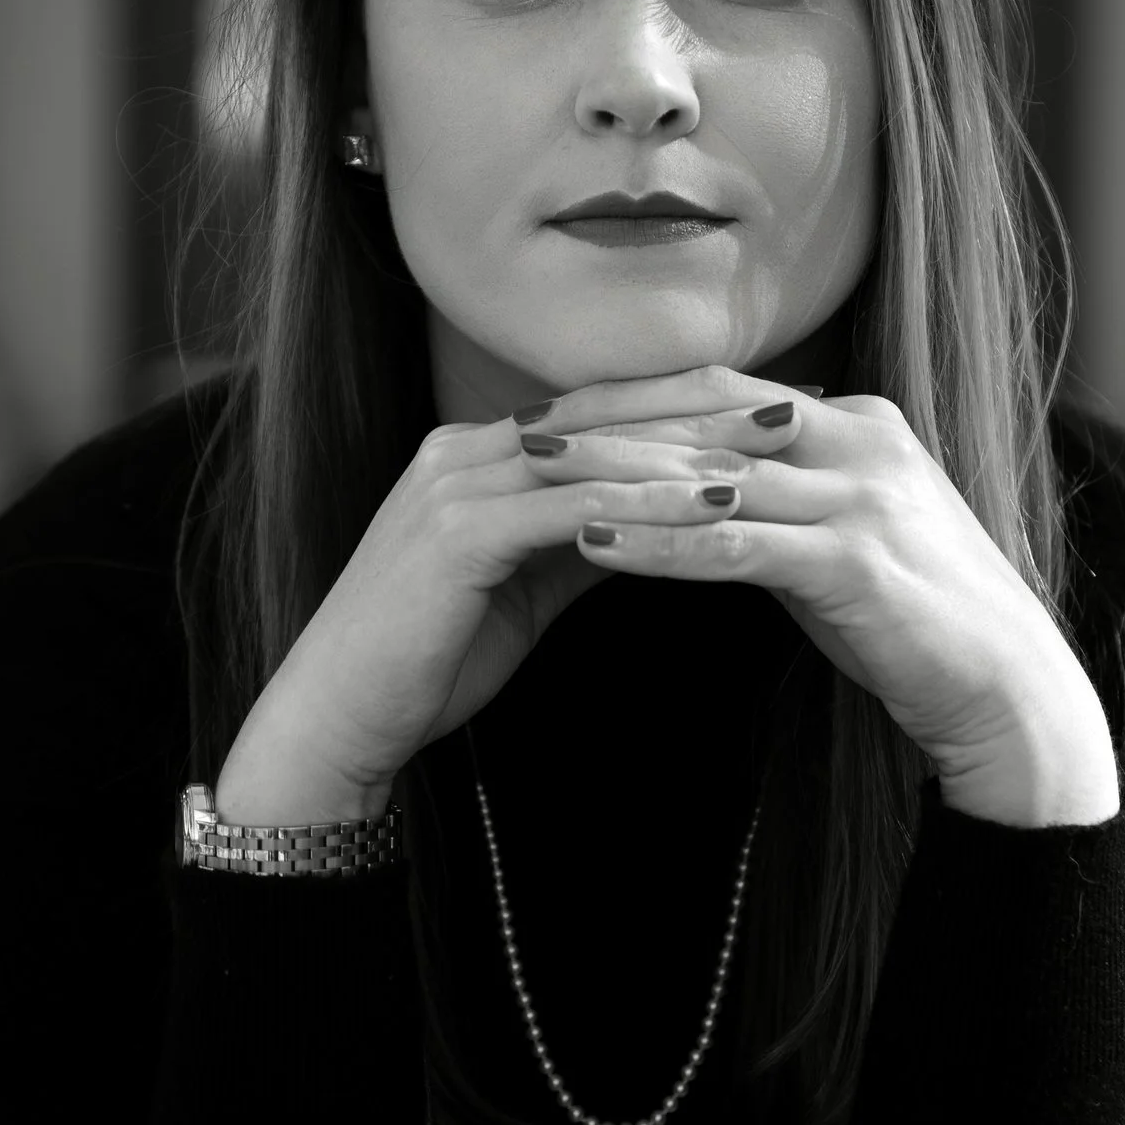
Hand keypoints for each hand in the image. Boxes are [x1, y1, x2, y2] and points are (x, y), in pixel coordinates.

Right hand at [217, 394, 751, 816]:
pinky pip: (572, 507)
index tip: (760, 408)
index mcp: (474, 455)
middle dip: (699, 409)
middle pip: (603, 414)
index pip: (594, 413)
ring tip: (769, 455)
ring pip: (593, 452)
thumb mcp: (521, 585)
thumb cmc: (427, 659)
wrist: (335, 718)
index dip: (679, 407)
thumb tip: (657, 518)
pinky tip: (710, 508)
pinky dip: (646, 505)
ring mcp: (456, 486)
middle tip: (789, 408)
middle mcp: (463, 452)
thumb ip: (578, 540)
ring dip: (687, 451)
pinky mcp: (458, 533)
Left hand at [518, 365, 1120, 825]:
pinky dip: (659, 544)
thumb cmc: (914, 620)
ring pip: (713, 473)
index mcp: (856, 422)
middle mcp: (861, 442)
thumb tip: (689, 484)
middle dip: (610, 422)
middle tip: (524, 431)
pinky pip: (735, 546)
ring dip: (618, 475)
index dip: (633, 396)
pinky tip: (596, 547)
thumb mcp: (838, 536)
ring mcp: (863, 498)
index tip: (557, 409)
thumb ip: (775, 496)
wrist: (1008, 689)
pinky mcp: (857, 563)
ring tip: (539, 478)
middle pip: (708, 415)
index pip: (720, 389)